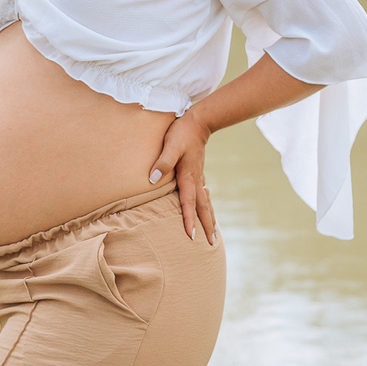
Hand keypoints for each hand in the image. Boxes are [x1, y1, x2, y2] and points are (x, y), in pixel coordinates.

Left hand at [149, 112, 216, 243]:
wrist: (199, 121)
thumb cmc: (182, 133)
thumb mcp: (170, 145)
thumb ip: (162, 162)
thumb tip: (153, 180)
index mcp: (188, 176)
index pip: (189, 203)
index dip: (189, 220)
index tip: (191, 236)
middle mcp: (196, 180)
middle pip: (203, 207)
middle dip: (207, 226)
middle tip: (212, 244)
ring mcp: (199, 176)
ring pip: (206, 202)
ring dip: (210, 218)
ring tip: (214, 234)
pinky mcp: (198, 172)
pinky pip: (204, 194)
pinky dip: (207, 206)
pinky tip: (207, 208)